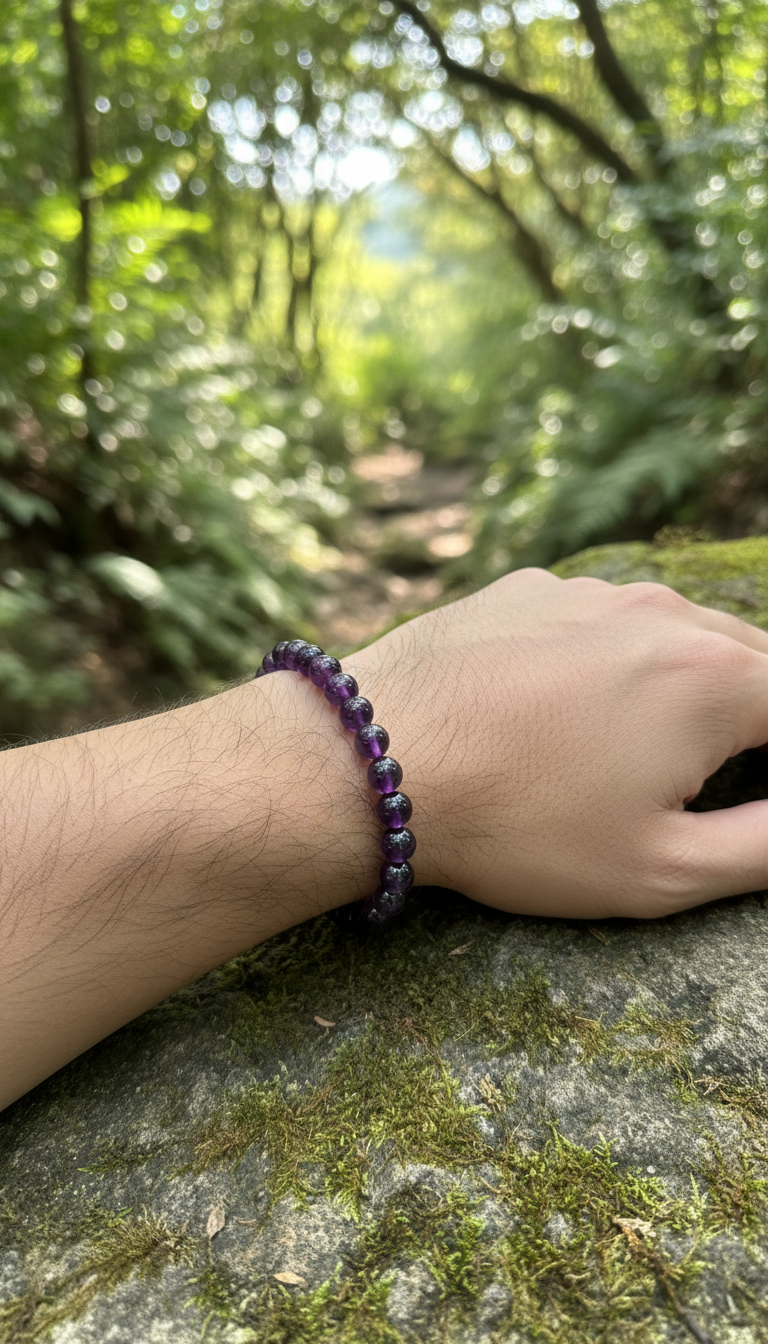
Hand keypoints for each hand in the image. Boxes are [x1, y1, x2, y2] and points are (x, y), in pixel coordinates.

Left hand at [345, 569, 767, 919]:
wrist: (372, 759)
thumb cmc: (517, 825)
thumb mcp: (661, 868)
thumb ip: (764, 845)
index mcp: (715, 679)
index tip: (745, 790)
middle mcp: (664, 614)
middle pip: (753, 656)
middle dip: (754, 714)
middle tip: (713, 776)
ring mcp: (592, 592)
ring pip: (678, 628)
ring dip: (686, 679)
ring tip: (640, 747)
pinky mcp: (530, 589)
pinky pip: (603, 615)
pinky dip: (613, 654)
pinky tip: (565, 708)